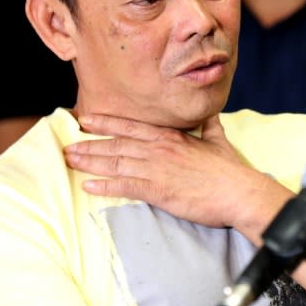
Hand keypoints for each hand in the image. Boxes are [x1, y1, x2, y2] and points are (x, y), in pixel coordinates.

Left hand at [64, 114, 292, 233]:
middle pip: (117, 145)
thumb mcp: (219, 140)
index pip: (132, 127)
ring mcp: (158, 170)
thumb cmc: (229, 169)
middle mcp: (160, 150)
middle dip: (90, 144)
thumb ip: (211, 126)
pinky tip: (89, 186)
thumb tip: (212, 113)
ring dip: (91, 162)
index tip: (86, 119)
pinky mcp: (159, 191)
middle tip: (68, 145)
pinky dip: (105, 185)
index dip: (107, 123)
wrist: (238, 191)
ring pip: (116, 163)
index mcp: (172, 137)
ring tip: (71, 162)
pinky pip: (125, 186)